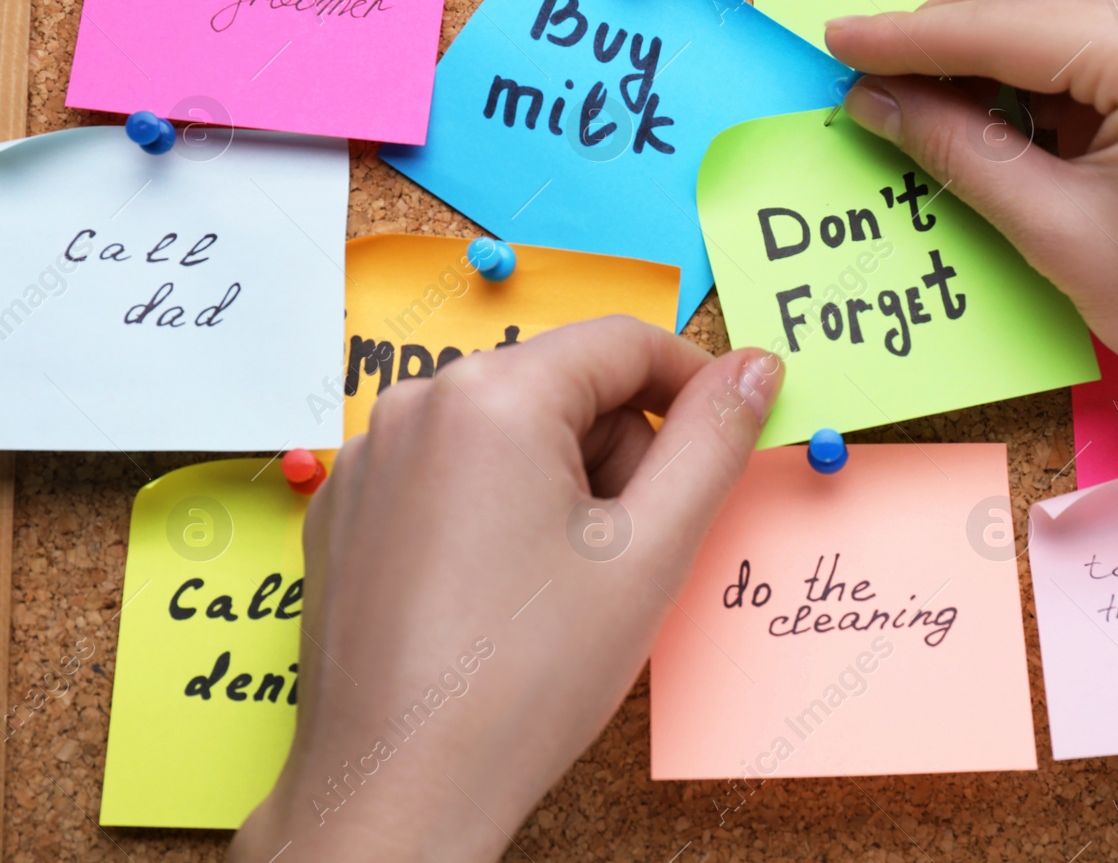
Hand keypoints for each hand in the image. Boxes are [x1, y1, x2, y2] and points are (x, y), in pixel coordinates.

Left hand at [230, 317, 781, 862]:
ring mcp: (369, 456)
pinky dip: (494, 506)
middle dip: (618, 451)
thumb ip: (714, 442)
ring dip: (559, 481)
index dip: (693, 384)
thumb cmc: (524, 679)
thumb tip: (756, 367)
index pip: (625, 343)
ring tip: (563, 583)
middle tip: (631, 550)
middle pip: (563, 386)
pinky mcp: (347, 507)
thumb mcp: (651, 552)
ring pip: (507, 429)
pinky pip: (448, 469)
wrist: (397, 788)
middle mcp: (416, 403)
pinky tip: (502, 590)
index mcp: (493, 396)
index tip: (724, 440)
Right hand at [824, 0, 1117, 415]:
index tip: (839, 41)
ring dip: (1004, 15)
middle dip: (950, 20)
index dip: (908, 37)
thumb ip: (961, 152)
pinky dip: (1064, 26)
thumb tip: (877, 102)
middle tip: (879, 69)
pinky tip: (1024, 77)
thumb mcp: (1060, 235)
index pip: (1003, 25)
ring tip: (944, 76)